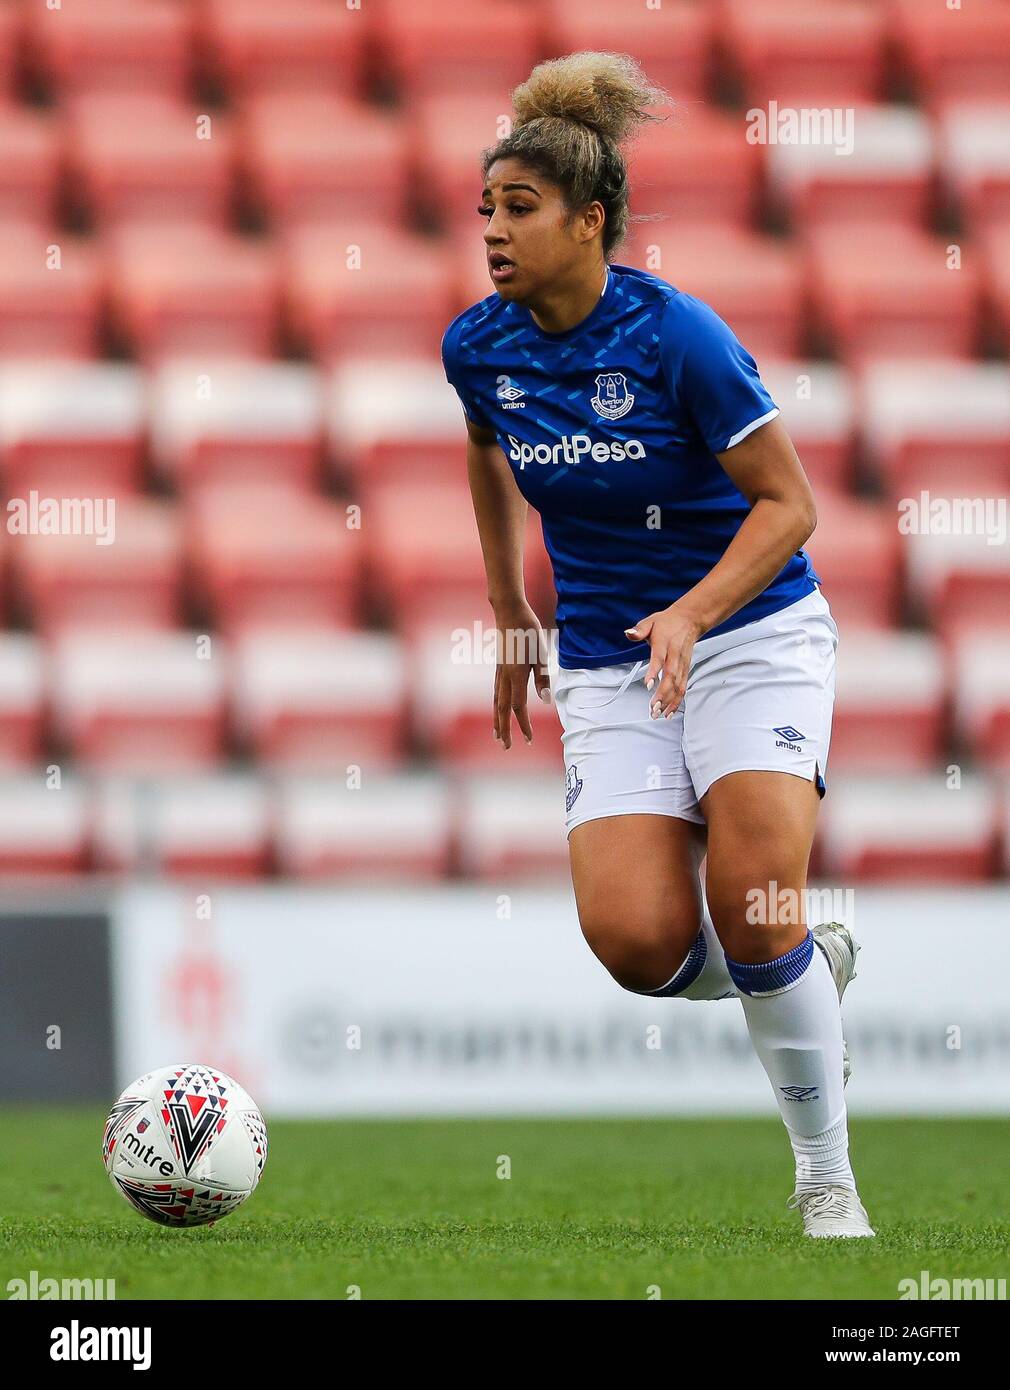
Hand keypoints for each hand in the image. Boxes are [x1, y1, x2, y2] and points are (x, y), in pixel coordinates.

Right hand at [492, 599, 551, 748]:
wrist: (509, 611)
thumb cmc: (528, 630)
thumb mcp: (541, 652)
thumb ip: (542, 677)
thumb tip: (545, 700)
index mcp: (516, 674)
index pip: (518, 706)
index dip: (523, 724)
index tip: (528, 739)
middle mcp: (504, 676)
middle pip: (502, 709)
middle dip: (504, 729)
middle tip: (506, 747)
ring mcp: (499, 671)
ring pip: (495, 701)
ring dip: (497, 720)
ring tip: (497, 735)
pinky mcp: (498, 666)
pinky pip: (495, 691)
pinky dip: (495, 705)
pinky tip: (497, 710)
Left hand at [624, 603, 702, 718]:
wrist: (690, 619)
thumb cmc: (667, 622)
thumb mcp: (651, 621)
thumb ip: (639, 629)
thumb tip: (629, 633)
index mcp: (665, 643)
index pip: (660, 659)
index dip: (654, 671)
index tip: (648, 684)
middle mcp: (675, 655)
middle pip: (670, 677)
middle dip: (662, 694)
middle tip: (653, 708)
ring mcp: (682, 664)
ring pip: (678, 685)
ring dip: (669, 701)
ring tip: (658, 714)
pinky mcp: (686, 669)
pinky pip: (683, 687)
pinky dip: (677, 701)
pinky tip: (669, 712)